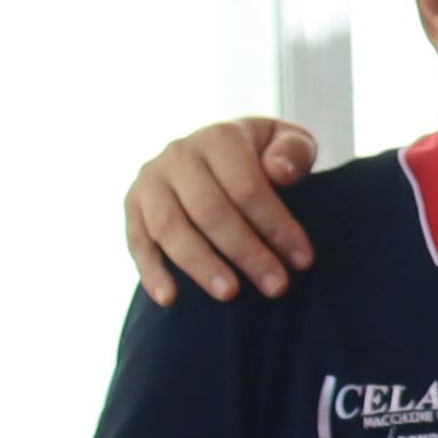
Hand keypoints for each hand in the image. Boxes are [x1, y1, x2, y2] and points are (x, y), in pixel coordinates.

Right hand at [126, 119, 322, 303]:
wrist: (222, 152)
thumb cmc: (267, 156)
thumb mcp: (290, 143)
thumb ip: (293, 152)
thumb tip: (279, 172)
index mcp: (220, 138)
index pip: (248, 188)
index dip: (277, 226)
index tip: (303, 262)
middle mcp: (179, 155)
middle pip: (210, 211)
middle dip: (246, 252)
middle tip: (276, 287)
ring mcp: (151, 181)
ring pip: (170, 228)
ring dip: (200, 264)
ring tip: (230, 294)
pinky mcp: (133, 206)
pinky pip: (137, 241)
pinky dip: (151, 271)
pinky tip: (170, 299)